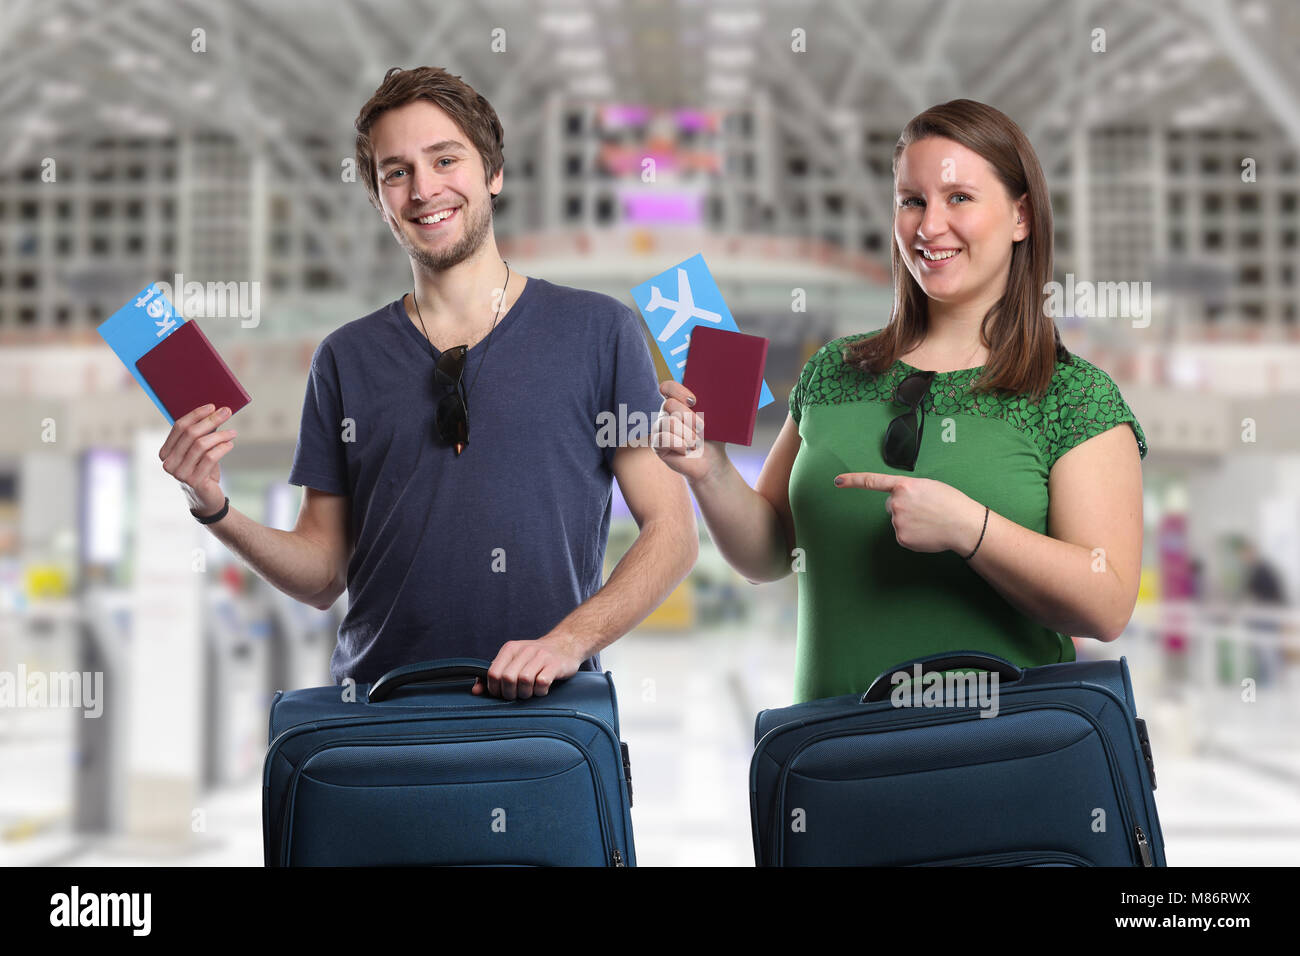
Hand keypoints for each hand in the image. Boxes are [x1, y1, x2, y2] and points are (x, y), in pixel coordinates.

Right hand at [159, 404, 237, 514]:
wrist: (207, 498)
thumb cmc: (203, 470)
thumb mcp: (200, 451)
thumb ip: (201, 435)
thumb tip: (215, 411)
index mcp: (165, 452)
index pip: (179, 427)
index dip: (196, 415)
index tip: (212, 406)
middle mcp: (168, 463)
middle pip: (190, 434)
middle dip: (210, 420)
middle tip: (227, 412)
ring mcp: (179, 473)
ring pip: (201, 445)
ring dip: (220, 435)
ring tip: (233, 432)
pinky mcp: (194, 481)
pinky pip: (210, 458)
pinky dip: (222, 448)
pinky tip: (230, 445)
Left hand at [473, 633, 587, 699]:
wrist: (566, 644)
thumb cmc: (535, 658)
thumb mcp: (513, 661)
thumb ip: (495, 674)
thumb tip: (475, 691)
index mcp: (510, 648)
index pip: (493, 673)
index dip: (495, 689)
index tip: (502, 693)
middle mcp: (524, 650)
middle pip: (507, 679)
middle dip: (510, 693)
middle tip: (517, 695)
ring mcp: (541, 656)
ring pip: (524, 681)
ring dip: (526, 693)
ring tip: (530, 692)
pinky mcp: (555, 664)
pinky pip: (542, 683)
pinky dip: (540, 691)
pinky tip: (542, 689)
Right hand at [651, 381, 725, 483]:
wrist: (712, 461)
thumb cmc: (714, 438)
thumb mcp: (716, 418)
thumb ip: (712, 402)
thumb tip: (720, 386)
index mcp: (678, 402)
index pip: (667, 387)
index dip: (678, 391)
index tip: (694, 402)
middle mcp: (665, 413)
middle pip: (670, 404)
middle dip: (690, 417)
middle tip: (701, 429)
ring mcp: (659, 428)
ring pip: (670, 422)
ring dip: (688, 435)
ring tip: (694, 443)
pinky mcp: (656, 444)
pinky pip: (664, 438)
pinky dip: (680, 445)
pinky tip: (685, 450)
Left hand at [834, 472, 982, 554]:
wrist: (963, 524)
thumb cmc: (950, 503)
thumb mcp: (928, 486)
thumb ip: (909, 490)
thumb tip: (899, 502)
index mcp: (904, 486)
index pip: (872, 482)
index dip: (853, 481)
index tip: (837, 481)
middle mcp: (896, 503)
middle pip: (891, 505)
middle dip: (904, 507)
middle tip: (925, 509)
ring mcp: (897, 522)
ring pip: (898, 521)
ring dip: (910, 521)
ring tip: (930, 520)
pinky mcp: (901, 538)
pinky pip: (903, 535)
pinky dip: (913, 534)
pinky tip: (927, 531)